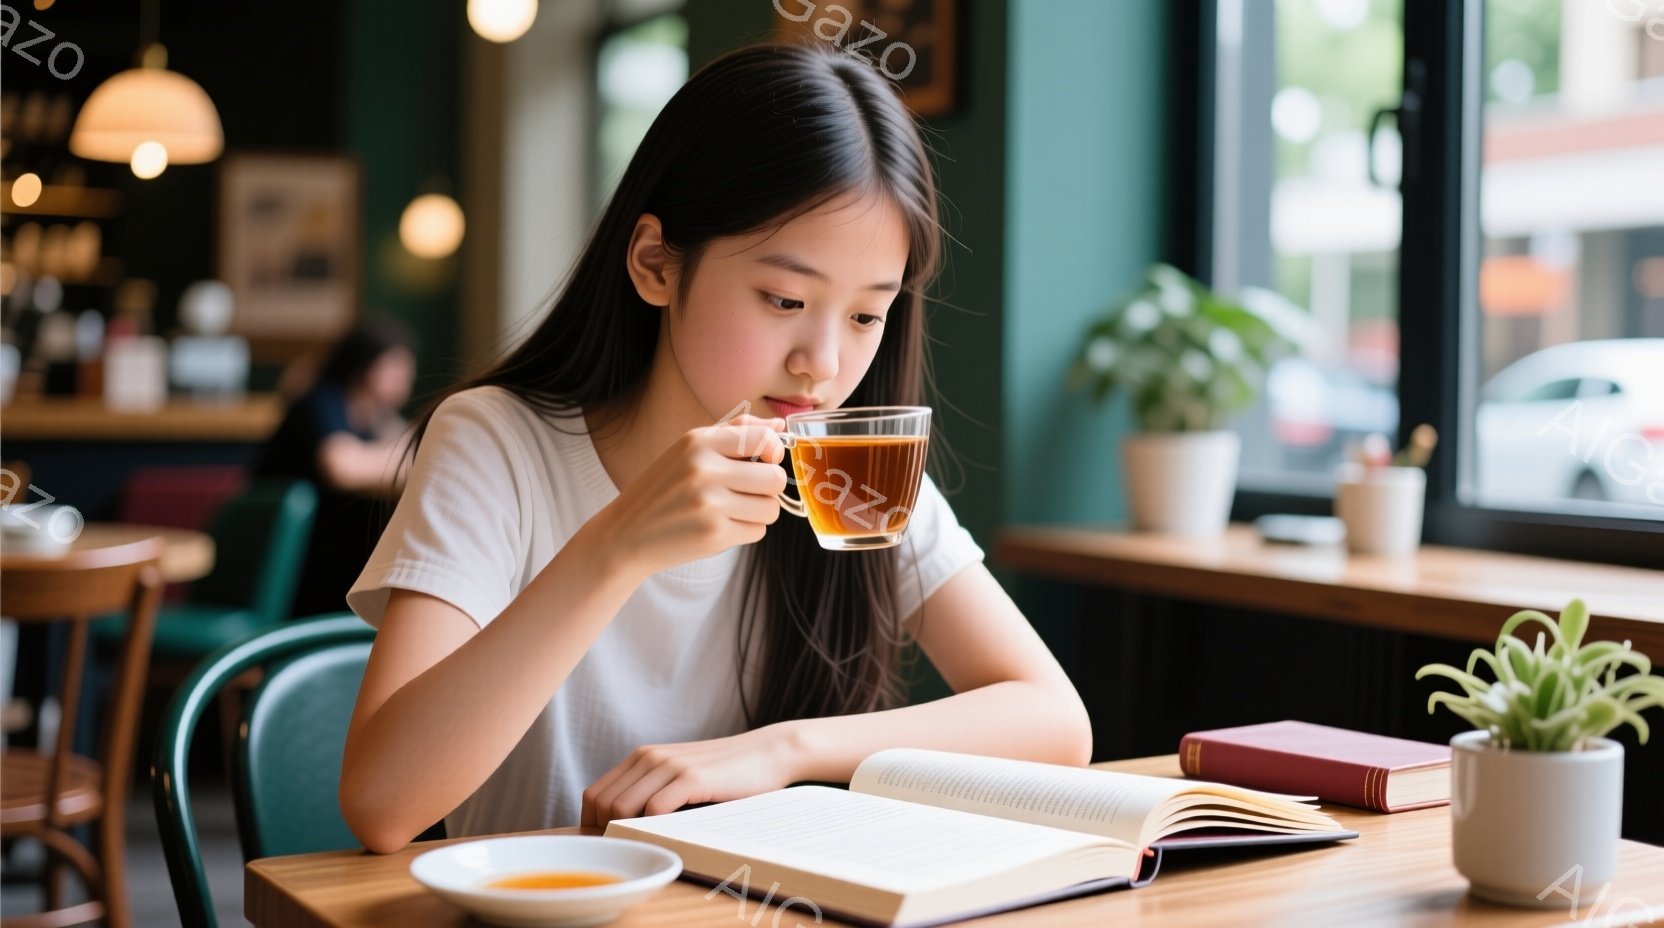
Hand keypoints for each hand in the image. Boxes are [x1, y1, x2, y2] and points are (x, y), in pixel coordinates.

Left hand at [580, 724, 803, 827]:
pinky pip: (654, 809)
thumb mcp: (679, 775)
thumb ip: (651, 790)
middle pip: (602, 804)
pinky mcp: (691, 777)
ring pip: (622, 807)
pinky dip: (653, 829)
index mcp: (641, 757)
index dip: (593, 824)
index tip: (612, 845)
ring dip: (628, 833)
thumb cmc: (724, 774)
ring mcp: (669, 765)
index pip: (594, 795)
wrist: (766, 754)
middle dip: (608, 833)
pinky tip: (667, 837)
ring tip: (647, 847)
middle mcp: (649, 757)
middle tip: (630, 851)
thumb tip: (619, 829)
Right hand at [588, 414, 788, 577]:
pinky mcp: (714, 535)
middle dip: (768, 489)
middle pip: (775, 478)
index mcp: (699, 442)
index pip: (764, 439)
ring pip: (771, 508)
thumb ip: (734, 433)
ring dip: (759, 512)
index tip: (766, 461)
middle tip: (747, 492)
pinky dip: (745, 531)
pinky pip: (757, 531)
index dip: (775, 452)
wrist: (626, 533)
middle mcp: (704, 469)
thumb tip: (779, 427)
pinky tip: (720, 526)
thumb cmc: (663, 489)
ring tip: (732, 510)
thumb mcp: (689, 450)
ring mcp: (709, 504)